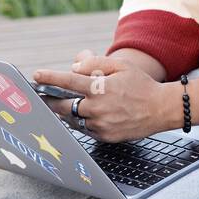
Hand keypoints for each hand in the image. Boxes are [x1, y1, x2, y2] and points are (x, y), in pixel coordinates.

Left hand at [33, 50, 170, 142]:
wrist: (161, 109)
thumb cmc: (141, 84)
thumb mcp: (121, 66)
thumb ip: (96, 62)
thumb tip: (74, 67)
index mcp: (100, 88)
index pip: (68, 81)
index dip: (50, 78)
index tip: (36, 75)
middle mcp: (97, 108)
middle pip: (62, 105)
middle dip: (49, 101)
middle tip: (41, 97)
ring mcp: (100, 125)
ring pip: (72, 119)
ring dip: (65, 112)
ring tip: (63, 104)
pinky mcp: (104, 136)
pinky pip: (85, 129)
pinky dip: (81, 121)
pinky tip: (85, 114)